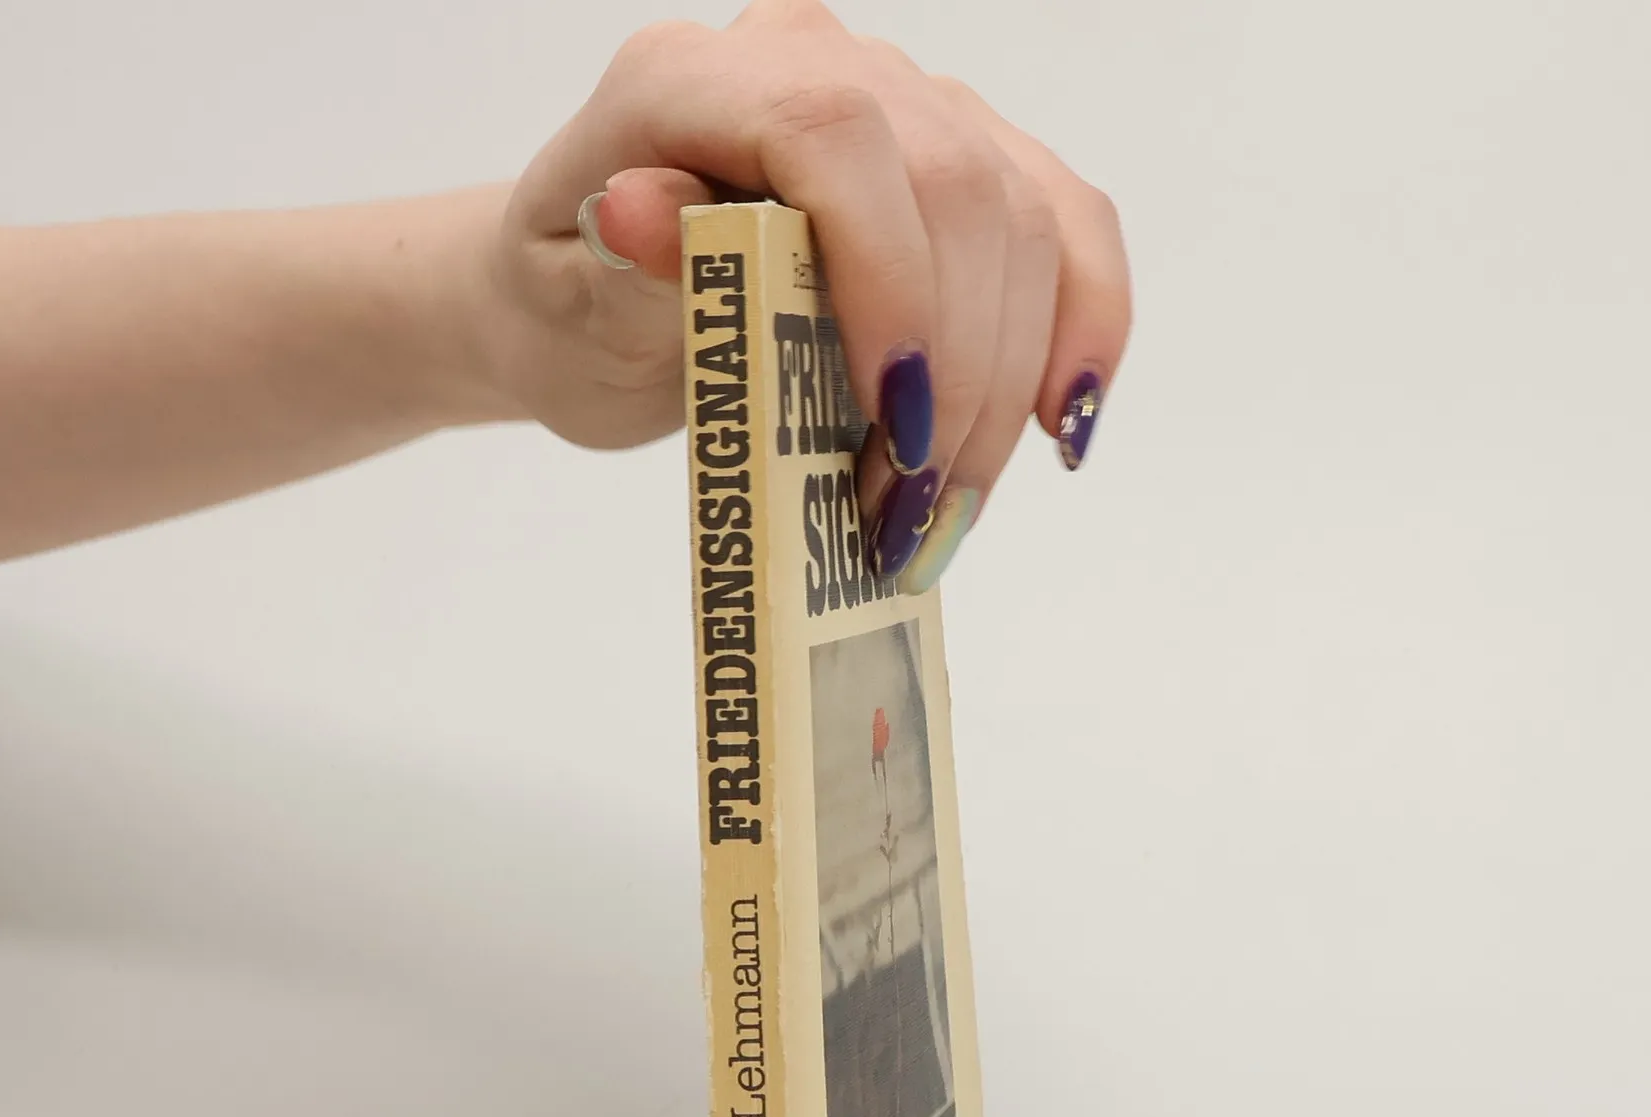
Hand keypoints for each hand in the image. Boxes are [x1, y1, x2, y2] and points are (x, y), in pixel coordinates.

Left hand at [480, 0, 1130, 589]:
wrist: (593, 299)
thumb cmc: (574, 305)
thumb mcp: (567, 302)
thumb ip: (620, 262)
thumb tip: (641, 214)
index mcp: (696, 79)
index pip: (833, 137)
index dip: (891, 279)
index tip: (893, 424)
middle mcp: (818, 63)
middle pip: (957, 190)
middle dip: (957, 377)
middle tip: (908, 519)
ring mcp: (907, 107)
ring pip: (1027, 221)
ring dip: (1009, 389)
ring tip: (946, 510)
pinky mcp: (967, 167)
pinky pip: (1066, 227)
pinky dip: (1084, 328)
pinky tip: (1059, 423)